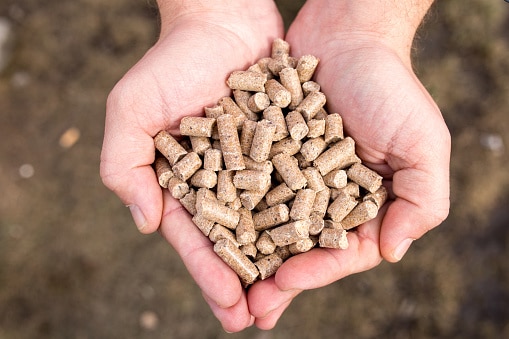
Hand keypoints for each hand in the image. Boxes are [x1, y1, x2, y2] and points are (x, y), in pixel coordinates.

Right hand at [100, 0, 283, 331]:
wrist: (221, 21)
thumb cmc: (170, 64)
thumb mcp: (130, 112)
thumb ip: (123, 168)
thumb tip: (146, 224)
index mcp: (184, 184)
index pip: (197, 238)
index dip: (211, 273)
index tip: (230, 308)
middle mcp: (223, 183)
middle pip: (237, 241)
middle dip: (248, 281)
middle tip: (261, 320)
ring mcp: (258, 168)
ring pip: (272, 221)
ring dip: (282, 259)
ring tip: (294, 294)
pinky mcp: (288, 149)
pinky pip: (300, 185)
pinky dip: (309, 213)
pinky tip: (324, 241)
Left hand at [246, 0, 449, 328]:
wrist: (348, 35)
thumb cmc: (389, 87)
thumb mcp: (423, 143)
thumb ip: (420, 202)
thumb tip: (392, 254)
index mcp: (365, 204)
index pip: (340, 252)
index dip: (313, 273)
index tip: (282, 286)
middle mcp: (327, 197)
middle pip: (299, 248)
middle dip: (274, 279)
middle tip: (246, 310)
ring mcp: (294, 177)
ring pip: (268, 225)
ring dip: (248, 256)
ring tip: (222, 283)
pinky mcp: (267, 154)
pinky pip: (248, 187)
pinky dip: (232, 209)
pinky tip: (210, 230)